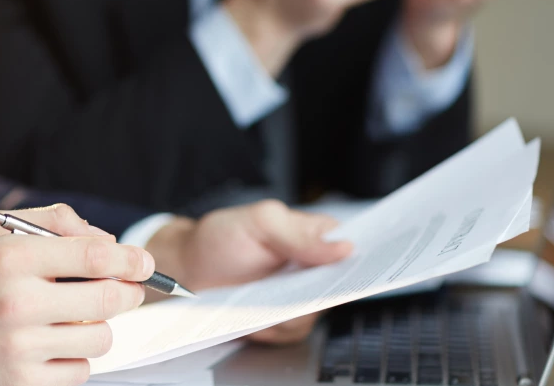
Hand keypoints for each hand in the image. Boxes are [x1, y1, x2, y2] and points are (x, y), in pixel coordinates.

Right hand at [0, 204, 153, 385]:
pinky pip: (79, 371)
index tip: (143, 262)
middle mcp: (16, 302)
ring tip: (79, 317)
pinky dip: (76, 357)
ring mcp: (18, 348)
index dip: (130, 258)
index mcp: (10, 257)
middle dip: (130, 292)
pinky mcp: (20, 383)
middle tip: (130, 289)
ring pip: (100, 338)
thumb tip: (104, 237)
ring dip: (100, 326)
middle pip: (108, 298)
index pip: (95, 256)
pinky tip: (56, 343)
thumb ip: (51, 220)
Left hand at [145, 200, 352, 343]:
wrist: (189, 270)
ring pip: (316, 313)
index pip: (356, 246)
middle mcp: (313, 266)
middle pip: (340, 286)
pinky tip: (254, 315)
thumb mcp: (259, 222)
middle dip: (319, 292)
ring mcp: (300, 295)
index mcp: (315, 233)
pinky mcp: (284, 320)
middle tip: (291, 290)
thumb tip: (344, 247)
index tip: (359, 271)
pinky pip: (293, 330)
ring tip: (259, 298)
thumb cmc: (220, 238)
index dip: (365, 259)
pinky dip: (272, 327)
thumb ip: (300, 233)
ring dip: (288, 311)